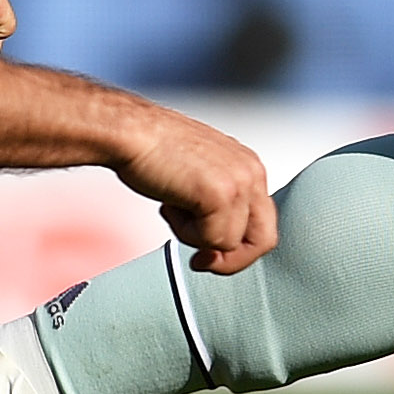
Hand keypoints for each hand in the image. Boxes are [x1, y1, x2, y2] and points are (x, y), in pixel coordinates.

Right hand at [115, 107, 278, 275]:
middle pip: (264, 240)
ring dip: (196, 237)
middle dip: (231, 260)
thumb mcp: (201, 177)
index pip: (263, 224)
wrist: (130, 132)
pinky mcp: (222, 194)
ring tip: (175, 207)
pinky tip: (171, 204)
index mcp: (249, 166)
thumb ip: (220, 205)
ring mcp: (240, 183)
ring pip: (232, 244)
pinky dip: (186, 232)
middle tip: (200, 260)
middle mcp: (252, 172)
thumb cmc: (154, 152)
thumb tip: (221, 248)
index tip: (210, 254)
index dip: (237, 248)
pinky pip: (213, 241)